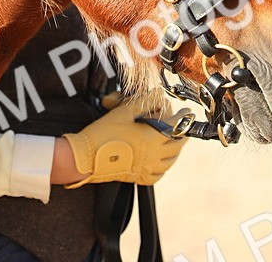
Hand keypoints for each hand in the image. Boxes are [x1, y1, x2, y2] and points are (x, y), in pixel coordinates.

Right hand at [59, 100, 186, 187]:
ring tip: (175, 143)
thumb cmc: (103, 133)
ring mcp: (147, 169)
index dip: (182, 118)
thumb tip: (158, 94)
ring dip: (175, 151)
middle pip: (177, 145)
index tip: (186, 113)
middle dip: (182, 135)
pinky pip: (158, 174)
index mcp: (152, 138)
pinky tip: (160, 161)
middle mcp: (154, 156)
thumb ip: (144, 102)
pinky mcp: (139, 178)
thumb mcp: (124, 112)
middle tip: (184, 128)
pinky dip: (163, 166)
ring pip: (170, 161)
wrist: (85, 157)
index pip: (175, 127)